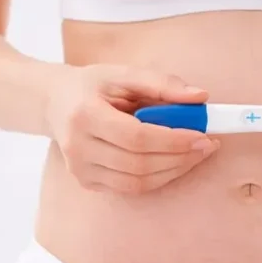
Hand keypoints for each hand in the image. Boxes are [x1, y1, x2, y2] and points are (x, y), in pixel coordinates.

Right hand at [45, 64, 219, 193]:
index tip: (203, 136)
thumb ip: (162, 84)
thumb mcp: (124, 74)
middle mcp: (78, 147)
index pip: (136, 137)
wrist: (54, 103)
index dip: (173, 140)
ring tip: (196, 155)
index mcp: (84, 115)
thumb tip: (201, 97)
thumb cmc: (92, 86)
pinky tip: (174, 163)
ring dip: (174, 171)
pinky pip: (131, 188)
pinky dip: (158, 178)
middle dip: (180, 158)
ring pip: (138, 182)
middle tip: (207, 146)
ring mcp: (80, 169)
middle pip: (139, 164)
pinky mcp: (86, 182)